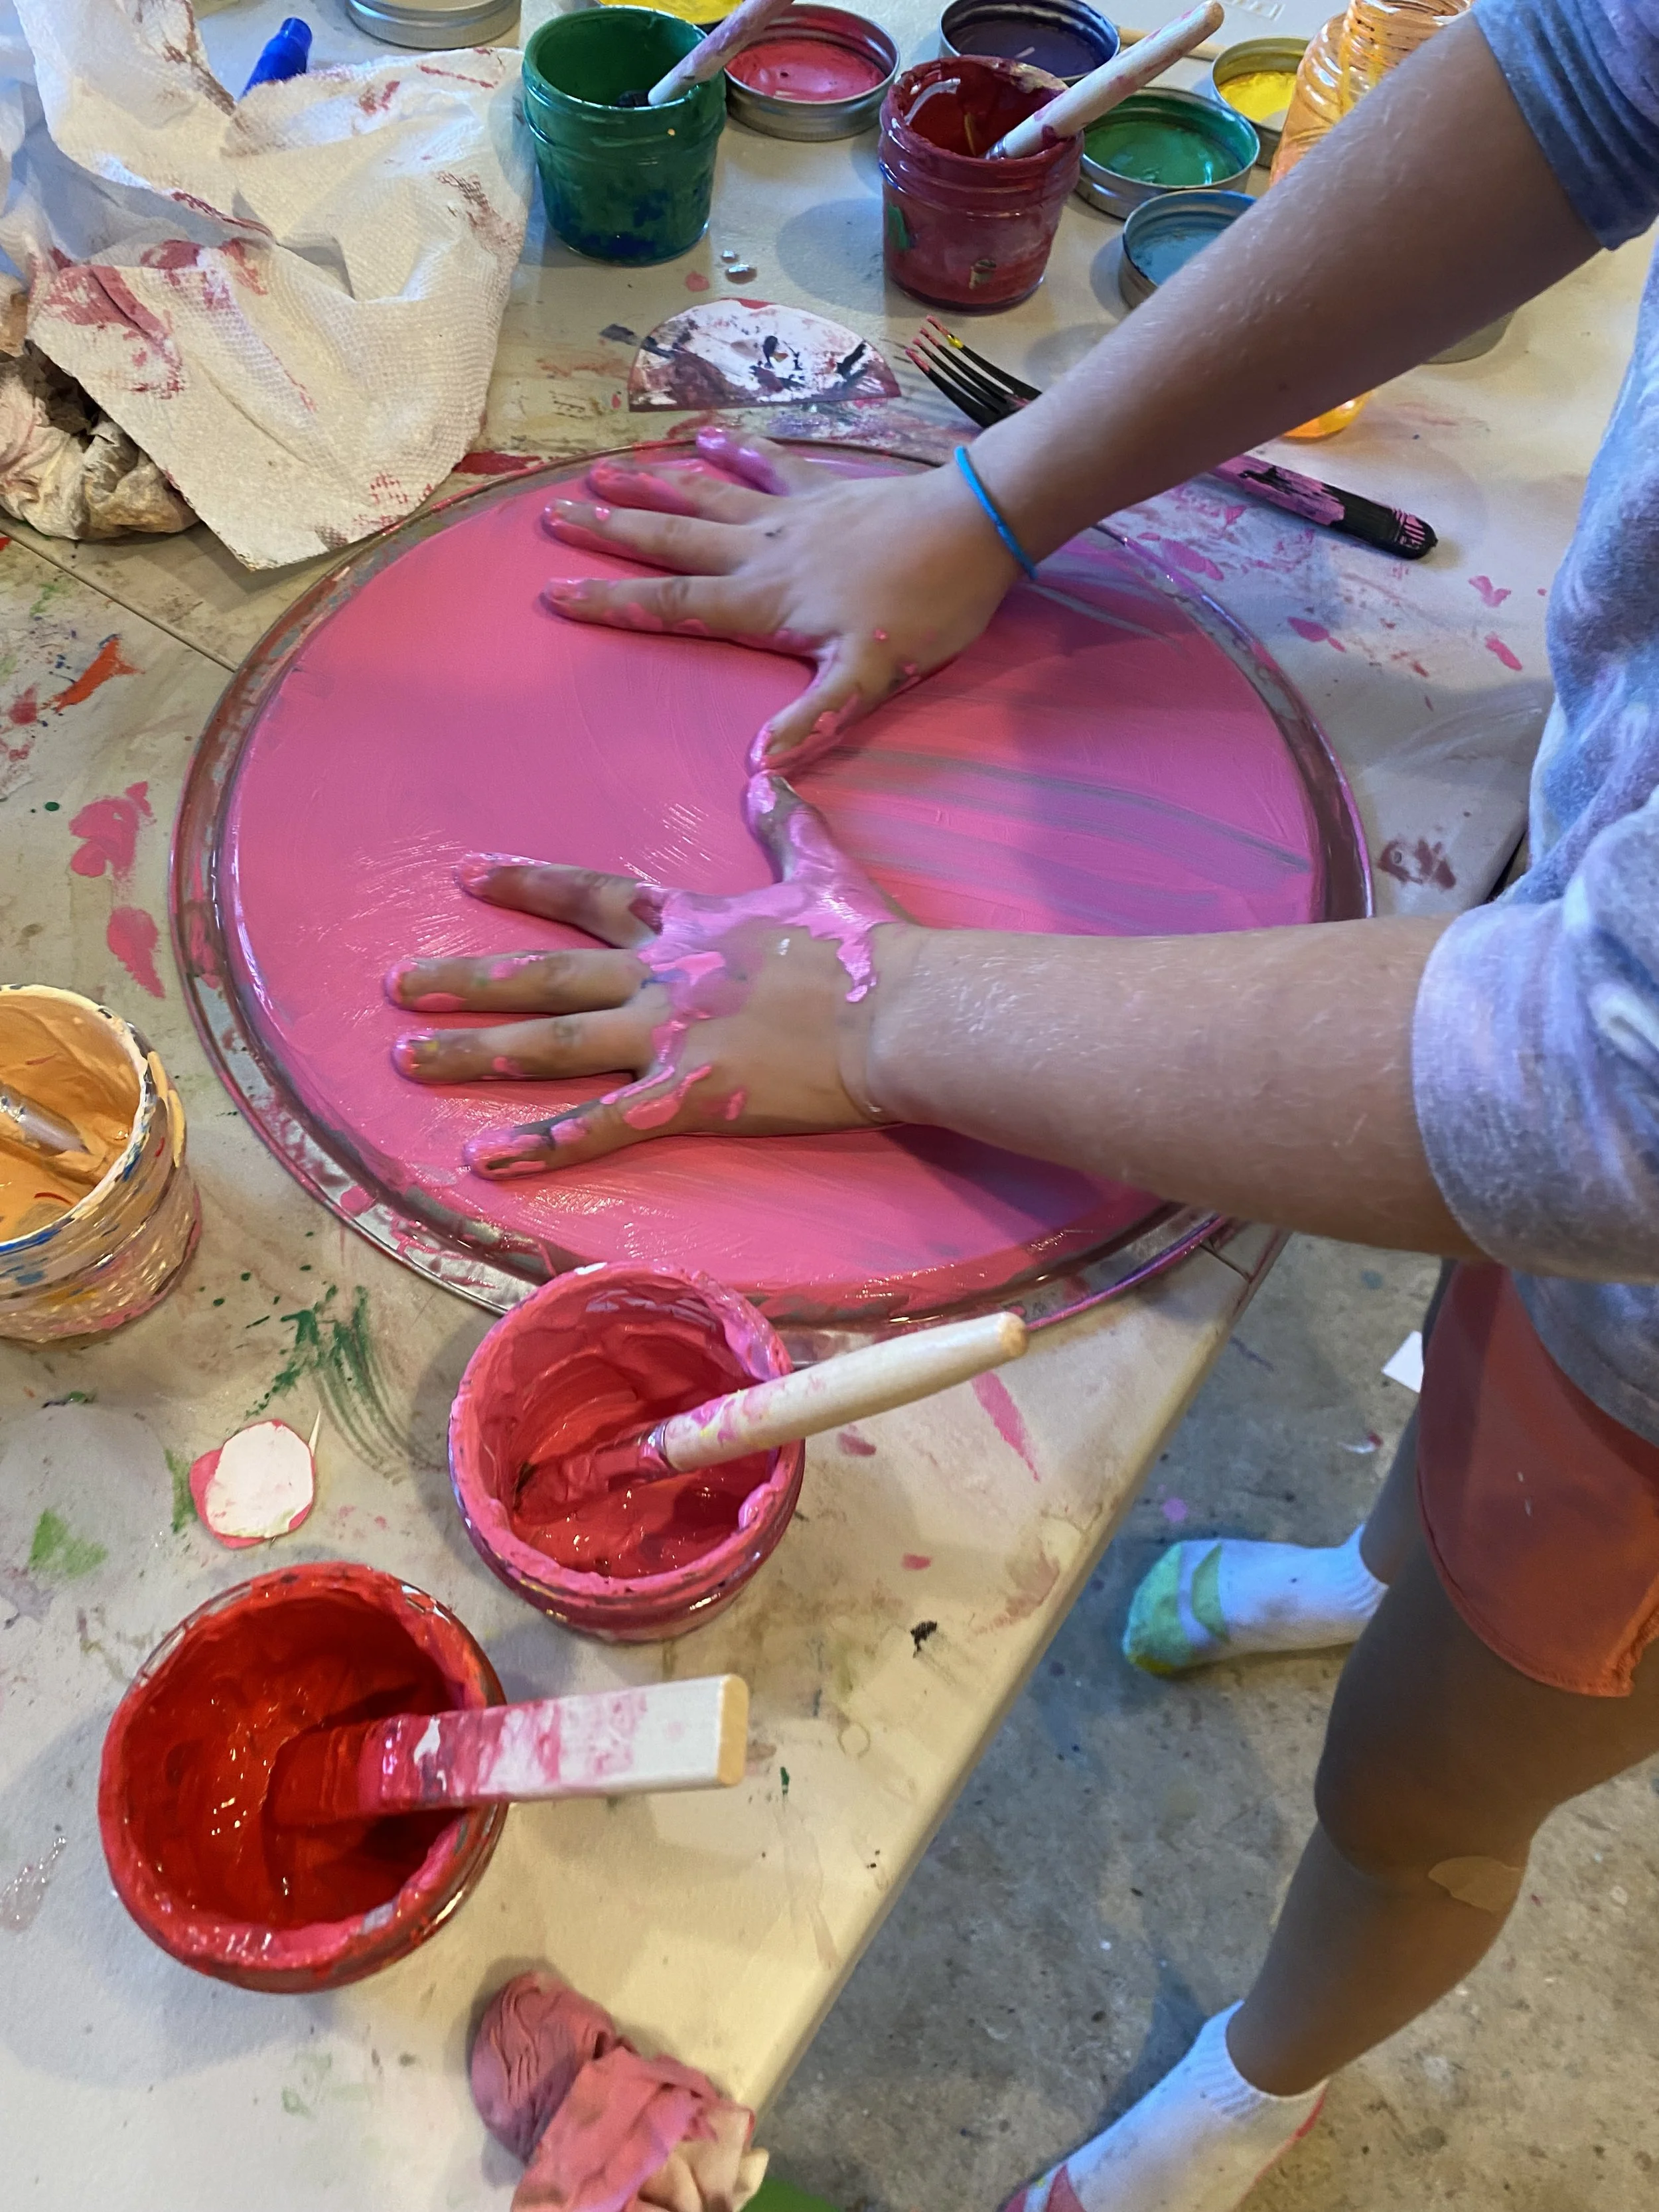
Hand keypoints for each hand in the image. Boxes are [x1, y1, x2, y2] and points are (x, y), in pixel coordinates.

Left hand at [387, 777, 907, 1175]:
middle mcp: (662, 976)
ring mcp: (669, 1035)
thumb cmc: (872, 946)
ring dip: (474, 1052)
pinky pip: (601, 1126)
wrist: (904, 1009)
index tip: (468, 874)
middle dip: (469, 979)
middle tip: (398, 984)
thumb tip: (769, 767)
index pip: (592, 896)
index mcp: (691, 925)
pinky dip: (541, 1146)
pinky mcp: (690, 1095)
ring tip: (407, 1059)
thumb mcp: (823, 868)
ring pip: (552, 1045)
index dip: (528, 885)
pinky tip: (484, 1160)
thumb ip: (786, 822)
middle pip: (547, 974)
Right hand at [541, 428, 1019, 773]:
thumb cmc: (926, 608)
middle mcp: (763, 552)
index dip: (613, 604)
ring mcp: (790, 516)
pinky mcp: (822, 491)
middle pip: (672, 543)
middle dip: (611, 533)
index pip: (673, 605)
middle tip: (554, 515)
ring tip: (601, 472)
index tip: (556, 594)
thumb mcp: (871, 676)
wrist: (975, 526)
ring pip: (705, 498)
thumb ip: (814, 718)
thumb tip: (758, 765)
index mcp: (764, 603)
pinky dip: (732, 450)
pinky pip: (766, 465)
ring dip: (651, 486)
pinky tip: (701, 437)